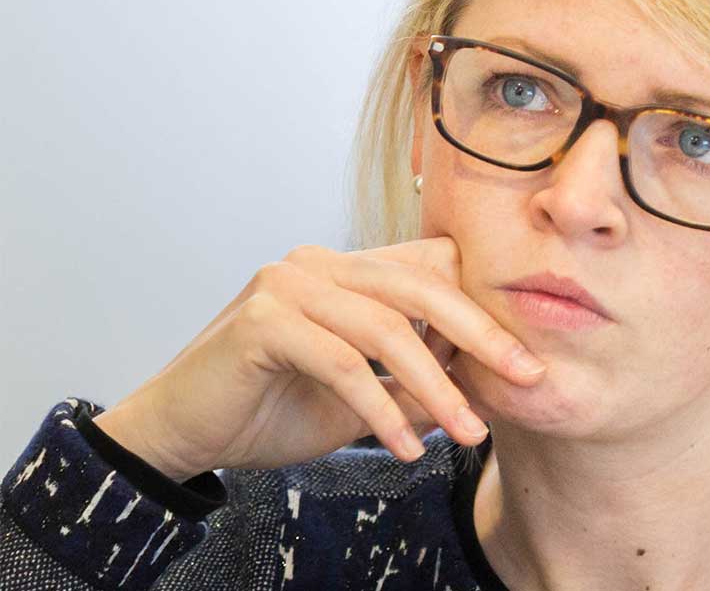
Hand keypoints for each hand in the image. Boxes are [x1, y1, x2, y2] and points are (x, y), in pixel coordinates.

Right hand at [92, 238, 545, 480]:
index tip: (522, 357)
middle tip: (526, 377)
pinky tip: (406, 447)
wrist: (183, 433)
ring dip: (437, 386)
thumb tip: (486, 384)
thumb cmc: (272, 409)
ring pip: (386, 328)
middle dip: (481, 334)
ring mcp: (287, 283)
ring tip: (470, 433)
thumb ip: (415, 380)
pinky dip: (381, 409)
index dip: (480, 307)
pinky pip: (342, 362)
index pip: (431, 266)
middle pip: (420, 287)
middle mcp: (319, 262)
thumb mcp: (362, 398)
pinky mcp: (262, 318)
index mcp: (346, 269)